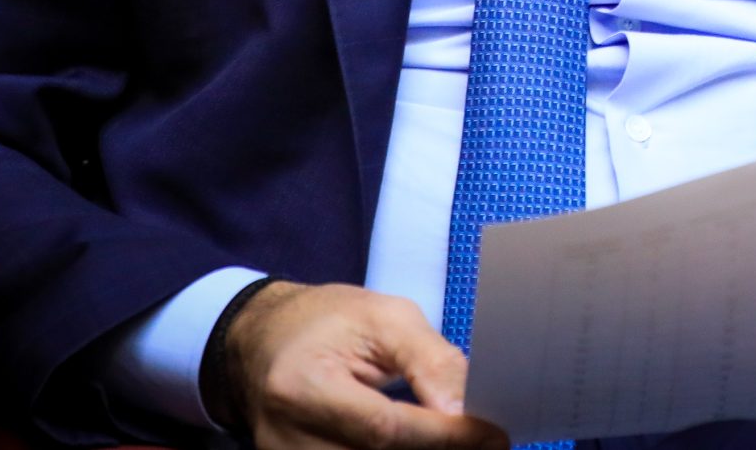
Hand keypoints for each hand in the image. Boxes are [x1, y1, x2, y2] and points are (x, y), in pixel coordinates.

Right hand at [223, 281, 507, 449]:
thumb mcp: (384, 317)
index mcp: (302, 386)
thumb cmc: (324, 321)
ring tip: (453, 439)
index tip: (491, 435)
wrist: (264, 341)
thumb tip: (466, 409)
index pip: (383, 428)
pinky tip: (421, 442)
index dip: (444, 436)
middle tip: (482, 442)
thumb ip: (429, 360)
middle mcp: (287, 438)